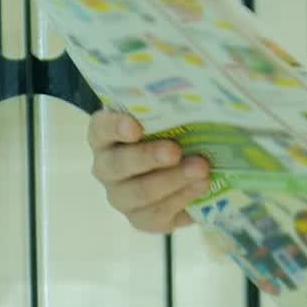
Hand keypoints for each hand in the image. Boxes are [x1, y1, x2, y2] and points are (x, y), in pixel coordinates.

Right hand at [87, 110, 210, 233]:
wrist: (174, 163)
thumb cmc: (164, 128)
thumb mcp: (163, 112)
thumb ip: (169, 103)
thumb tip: (204, 87)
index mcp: (103, 134)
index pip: (102, 128)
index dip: (116, 127)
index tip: (136, 127)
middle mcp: (106, 167)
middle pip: (119, 165)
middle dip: (149, 157)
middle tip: (175, 150)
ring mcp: (120, 196)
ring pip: (140, 193)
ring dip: (172, 181)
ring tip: (201, 170)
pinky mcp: (141, 219)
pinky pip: (158, 215)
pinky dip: (182, 200)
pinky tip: (202, 187)